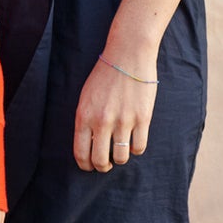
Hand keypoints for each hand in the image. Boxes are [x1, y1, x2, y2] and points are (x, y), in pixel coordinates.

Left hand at [73, 52, 157, 171]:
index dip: (85, 165)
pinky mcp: (142, 119)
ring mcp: (123, 121)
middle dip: (103, 167)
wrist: (127, 56)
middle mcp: (102, 121)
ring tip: (120, 149)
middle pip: (100, 161)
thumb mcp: (86, 97)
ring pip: (121, 158)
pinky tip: (133, 139)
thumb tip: (89, 145)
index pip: (81, 153)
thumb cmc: (104, 75)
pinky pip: (139, 148)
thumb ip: (86, 120)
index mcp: (84, 115)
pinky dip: (136, 148)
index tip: (90, 166)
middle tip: (106, 163)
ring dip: (120, 158)